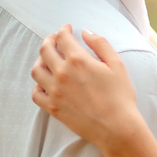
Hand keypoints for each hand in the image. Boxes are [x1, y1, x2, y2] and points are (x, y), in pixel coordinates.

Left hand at [31, 26, 143, 153]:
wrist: (117, 127)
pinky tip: (46, 82)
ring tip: (47, 59)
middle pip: (45, 50)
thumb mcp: (117, 65)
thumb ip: (101, 44)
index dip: (63, 30)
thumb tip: (86, 33)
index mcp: (78, 60)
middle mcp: (62, 73)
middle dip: (49, 40)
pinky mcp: (52, 108)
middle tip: (54, 39)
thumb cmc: (121, 96)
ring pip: (36, 70)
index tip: (67, 29)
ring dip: (40, 60)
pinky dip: (38, 84)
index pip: (62, 38)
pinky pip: (36, 93)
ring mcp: (54, 91)